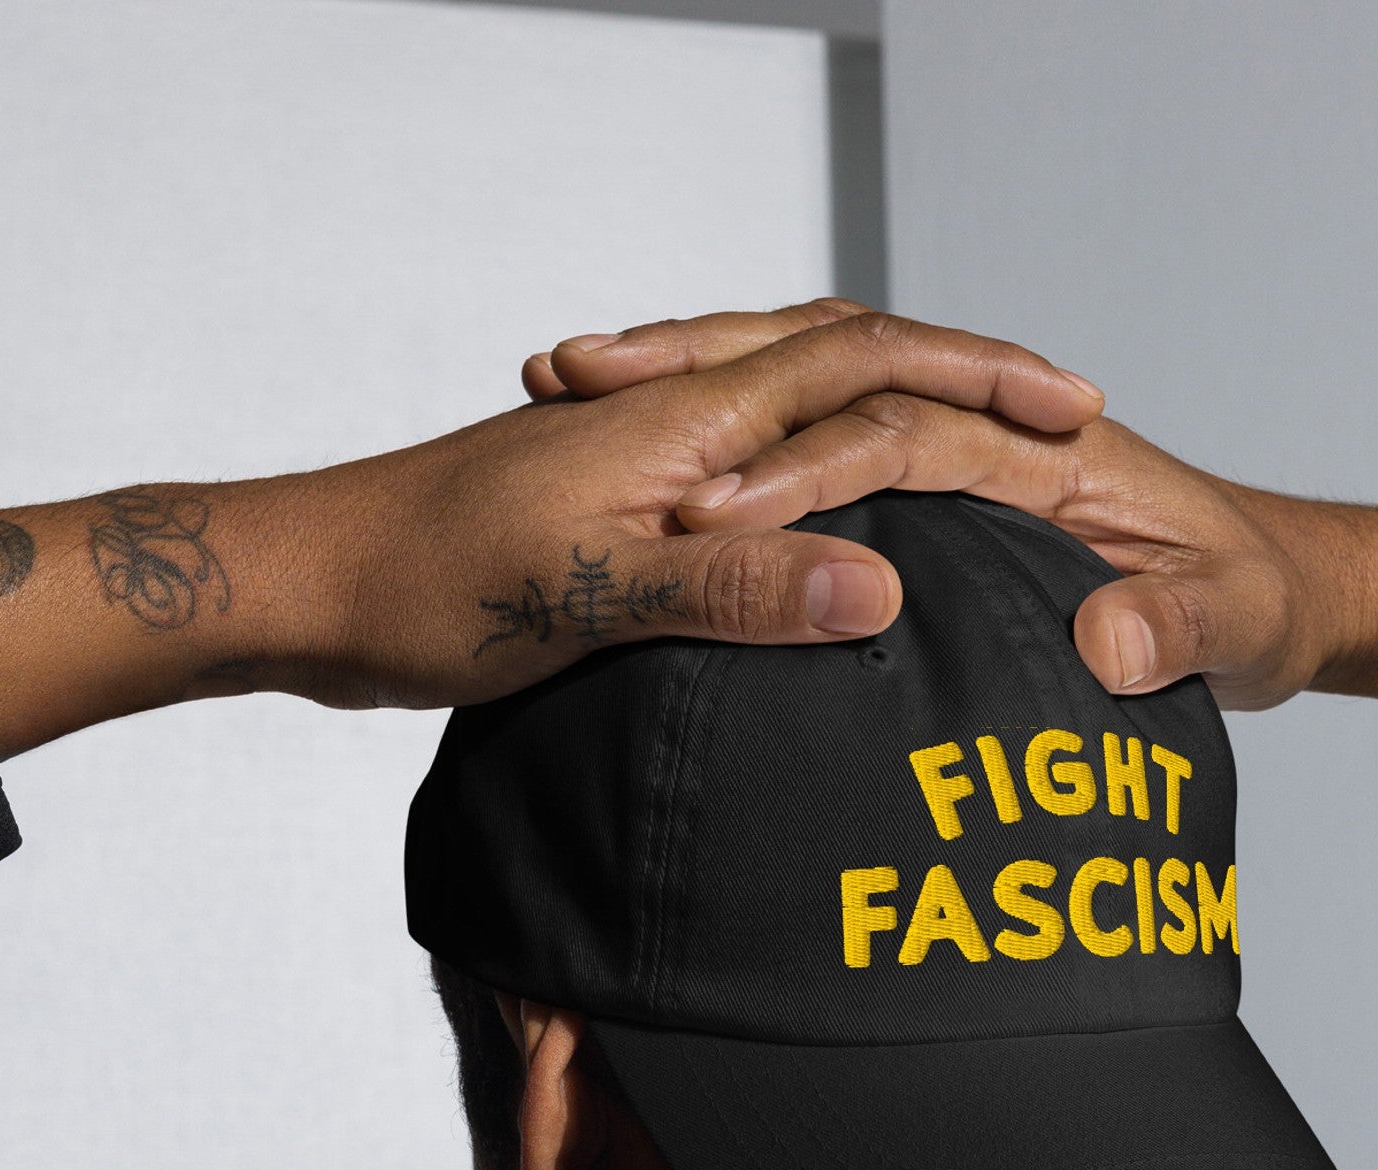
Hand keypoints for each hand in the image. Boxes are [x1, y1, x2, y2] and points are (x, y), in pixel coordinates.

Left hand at [0, 313, 1102, 756]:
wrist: (305, 586)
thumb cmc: (425, 588)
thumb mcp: (590, 599)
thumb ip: (734, 591)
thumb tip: (878, 589)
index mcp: (686, 427)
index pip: (864, 365)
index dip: (976, 380)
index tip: (1072, 411)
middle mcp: (672, 422)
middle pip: (843, 362)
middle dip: (958, 379)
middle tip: (1053, 415)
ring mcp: (639, 459)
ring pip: (793, 410)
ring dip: (889, 413)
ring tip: (970, 450)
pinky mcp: (610, 511)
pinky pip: (745, 472)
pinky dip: (810, 479)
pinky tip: (819, 532)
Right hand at [530, 305, 1377, 724]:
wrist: (1291, 596)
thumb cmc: (1262, 601)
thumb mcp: (1238, 626)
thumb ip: (1179, 631)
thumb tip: (1108, 639)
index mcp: (1054, 454)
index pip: (903, 433)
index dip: (805, 470)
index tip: (710, 513)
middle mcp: (995, 439)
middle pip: (828, 382)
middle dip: (706, 382)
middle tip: (578, 384)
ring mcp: (963, 465)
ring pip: (809, 401)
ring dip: (697, 393)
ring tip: (573, 393)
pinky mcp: (947, 503)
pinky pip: (823, 454)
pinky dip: (734, 450)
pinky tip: (648, 484)